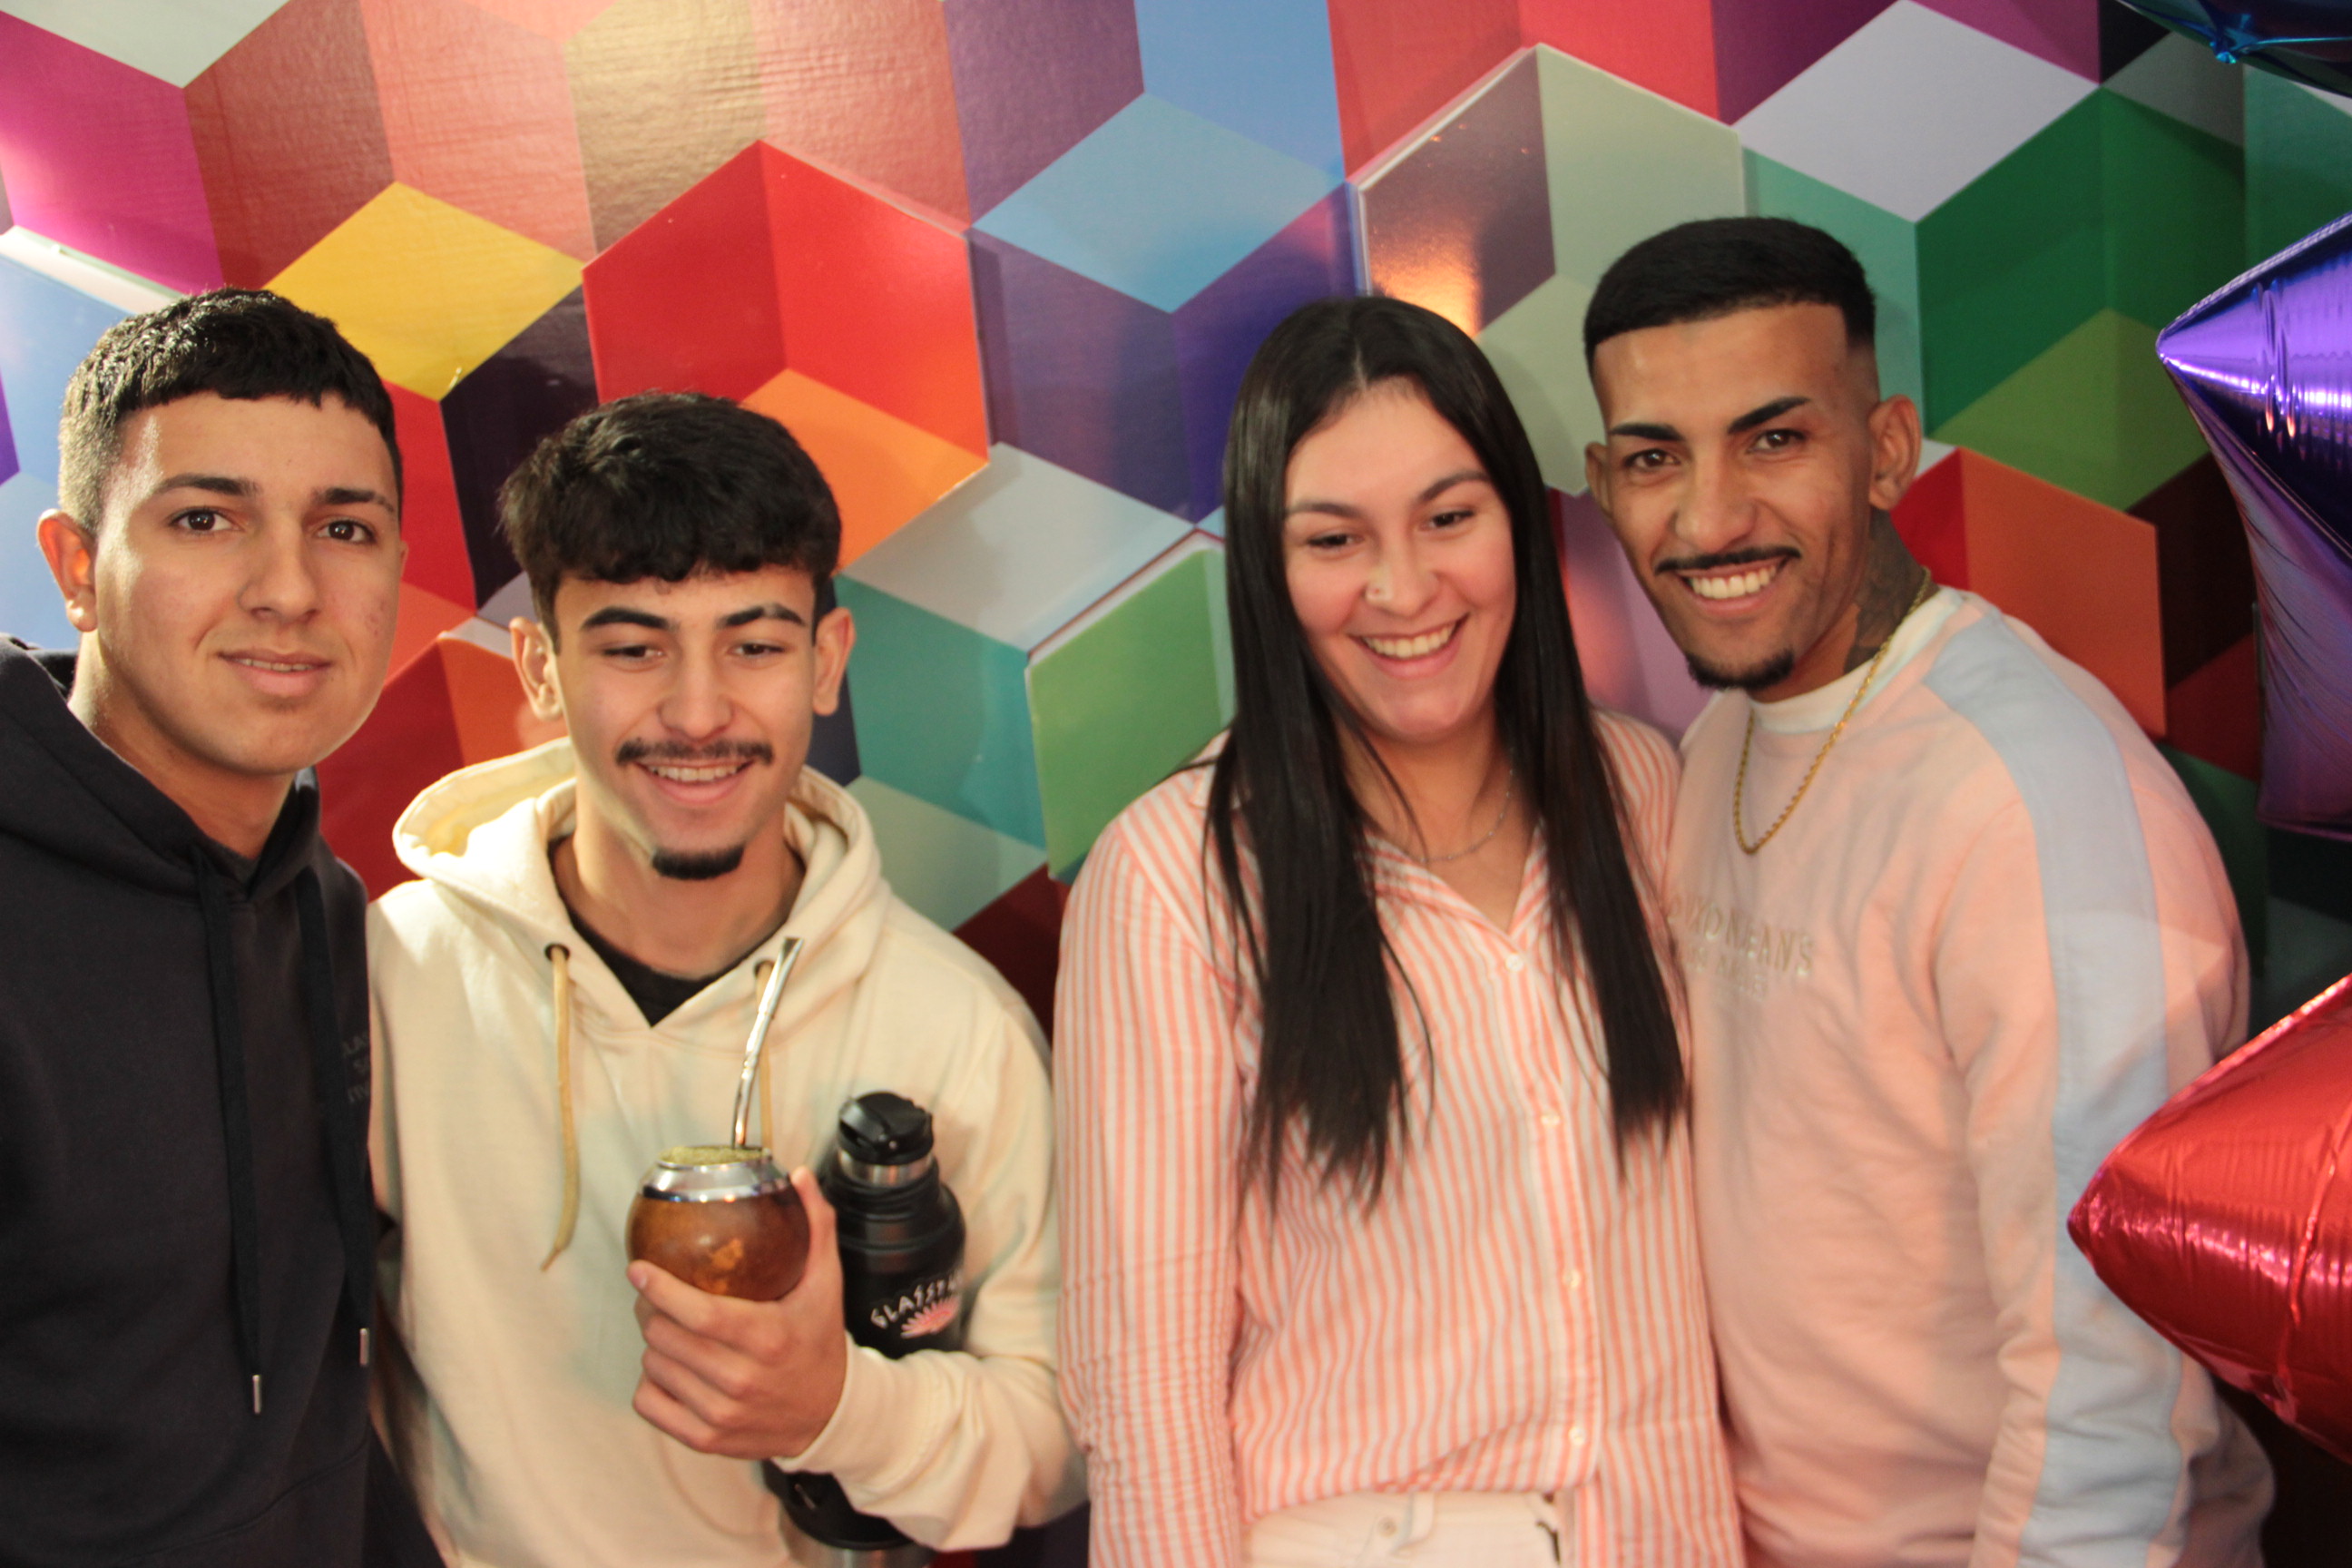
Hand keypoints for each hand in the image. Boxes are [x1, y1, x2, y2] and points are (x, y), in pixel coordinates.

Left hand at [629, 1166, 849, 1459]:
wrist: (829, 1416)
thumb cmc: (819, 1342)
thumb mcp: (826, 1284)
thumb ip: (816, 1227)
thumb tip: (799, 1176)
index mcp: (768, 1338)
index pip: (699, 1314)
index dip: (660, 1290)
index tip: (638, 1269)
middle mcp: (741, 1381)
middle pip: (666, 1338)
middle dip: (651, 1310)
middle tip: (655, 1295)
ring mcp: (721, 1414)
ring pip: (654, 1368)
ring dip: (654, 1344)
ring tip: (670, 1330)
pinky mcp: (706, 1439)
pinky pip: (649, 1404)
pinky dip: (651, 1383)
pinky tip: (671, 1368)